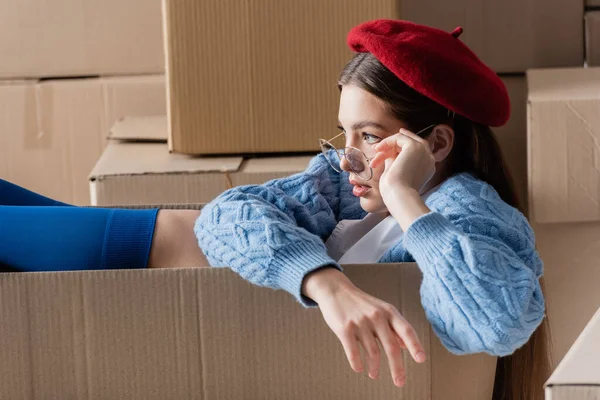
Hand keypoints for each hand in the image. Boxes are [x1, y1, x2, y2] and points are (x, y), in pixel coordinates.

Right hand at [303, 268, 425, 386]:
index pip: (406, 330)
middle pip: (392, 346)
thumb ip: (394, 327)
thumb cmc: (361, 303)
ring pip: (373, 352)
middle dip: (397, 367)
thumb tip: (408, 346)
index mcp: (388, 312)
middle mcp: (376, 316)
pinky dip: (357, 363)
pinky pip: (353, 352)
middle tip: (400, 382)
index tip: (421, 359)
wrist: (336, 290)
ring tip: (374, 374)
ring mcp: (360, 322)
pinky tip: (359, 368)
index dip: (415, 345)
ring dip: (375, 368)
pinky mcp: (345, 328)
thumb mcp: (381, 310)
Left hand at [371, 129, 435, 200]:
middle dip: (392, 144)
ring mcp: (424, 151)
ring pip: (403, 140)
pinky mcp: (415, 146)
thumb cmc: (395, 191)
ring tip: (375, 158)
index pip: (416, 151)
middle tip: (377, 148)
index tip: (386, 144)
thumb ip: (396, 161)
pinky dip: (387, 142)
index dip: (401, 145)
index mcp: (427, 167)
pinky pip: (399, 138)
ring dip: (387, 147)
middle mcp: (429, 158)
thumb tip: (389, 152)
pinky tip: (378, 150)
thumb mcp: (396, 173)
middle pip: (410, 143)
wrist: (399, 195)